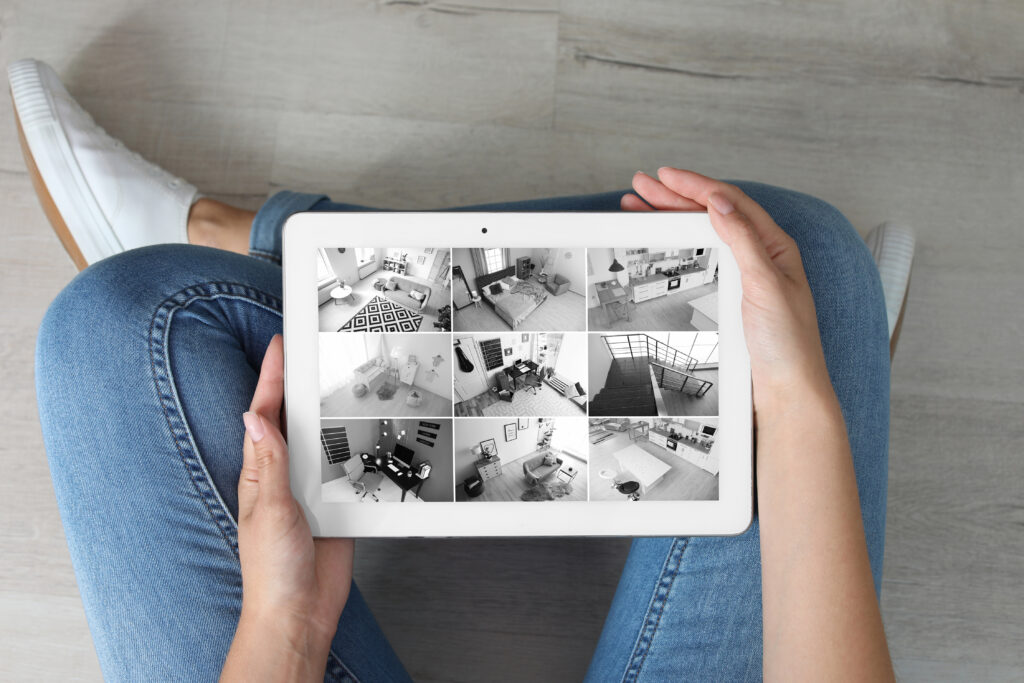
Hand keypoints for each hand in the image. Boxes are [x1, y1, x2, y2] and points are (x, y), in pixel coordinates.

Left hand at [222, 335, 352, 680]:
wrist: (301, 611)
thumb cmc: (272, 571)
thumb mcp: (269, 510)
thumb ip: (270, 464)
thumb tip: (256, 419)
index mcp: (259, 473)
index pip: (263, 414)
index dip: (270, 378)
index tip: (280, 347)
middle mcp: (283, 476)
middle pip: (292, 419)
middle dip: (297, 383)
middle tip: (308, 350)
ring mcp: (309, 488)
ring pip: (320, 438)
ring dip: (325, 410)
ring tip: (334, 378)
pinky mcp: (334, 503)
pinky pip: (344, 466)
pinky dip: (351, 446)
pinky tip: (360, 432)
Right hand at [623, 168, 834, 418]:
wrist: (786, 392)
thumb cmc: (788, 345)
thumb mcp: (767, 286)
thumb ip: (745, 242)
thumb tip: (720, 203)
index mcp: (774, 247)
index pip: (730, 202)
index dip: (696, 185)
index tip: (665, 176)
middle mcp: (759, 257)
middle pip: (712, 215)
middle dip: (674, 198)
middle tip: (641, 187)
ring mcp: (742, 278)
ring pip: (702, 237)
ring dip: (672, 220)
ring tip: (641, 208)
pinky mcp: (730, 299)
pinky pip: (700, 262)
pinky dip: (678, 248)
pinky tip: (662, 246)